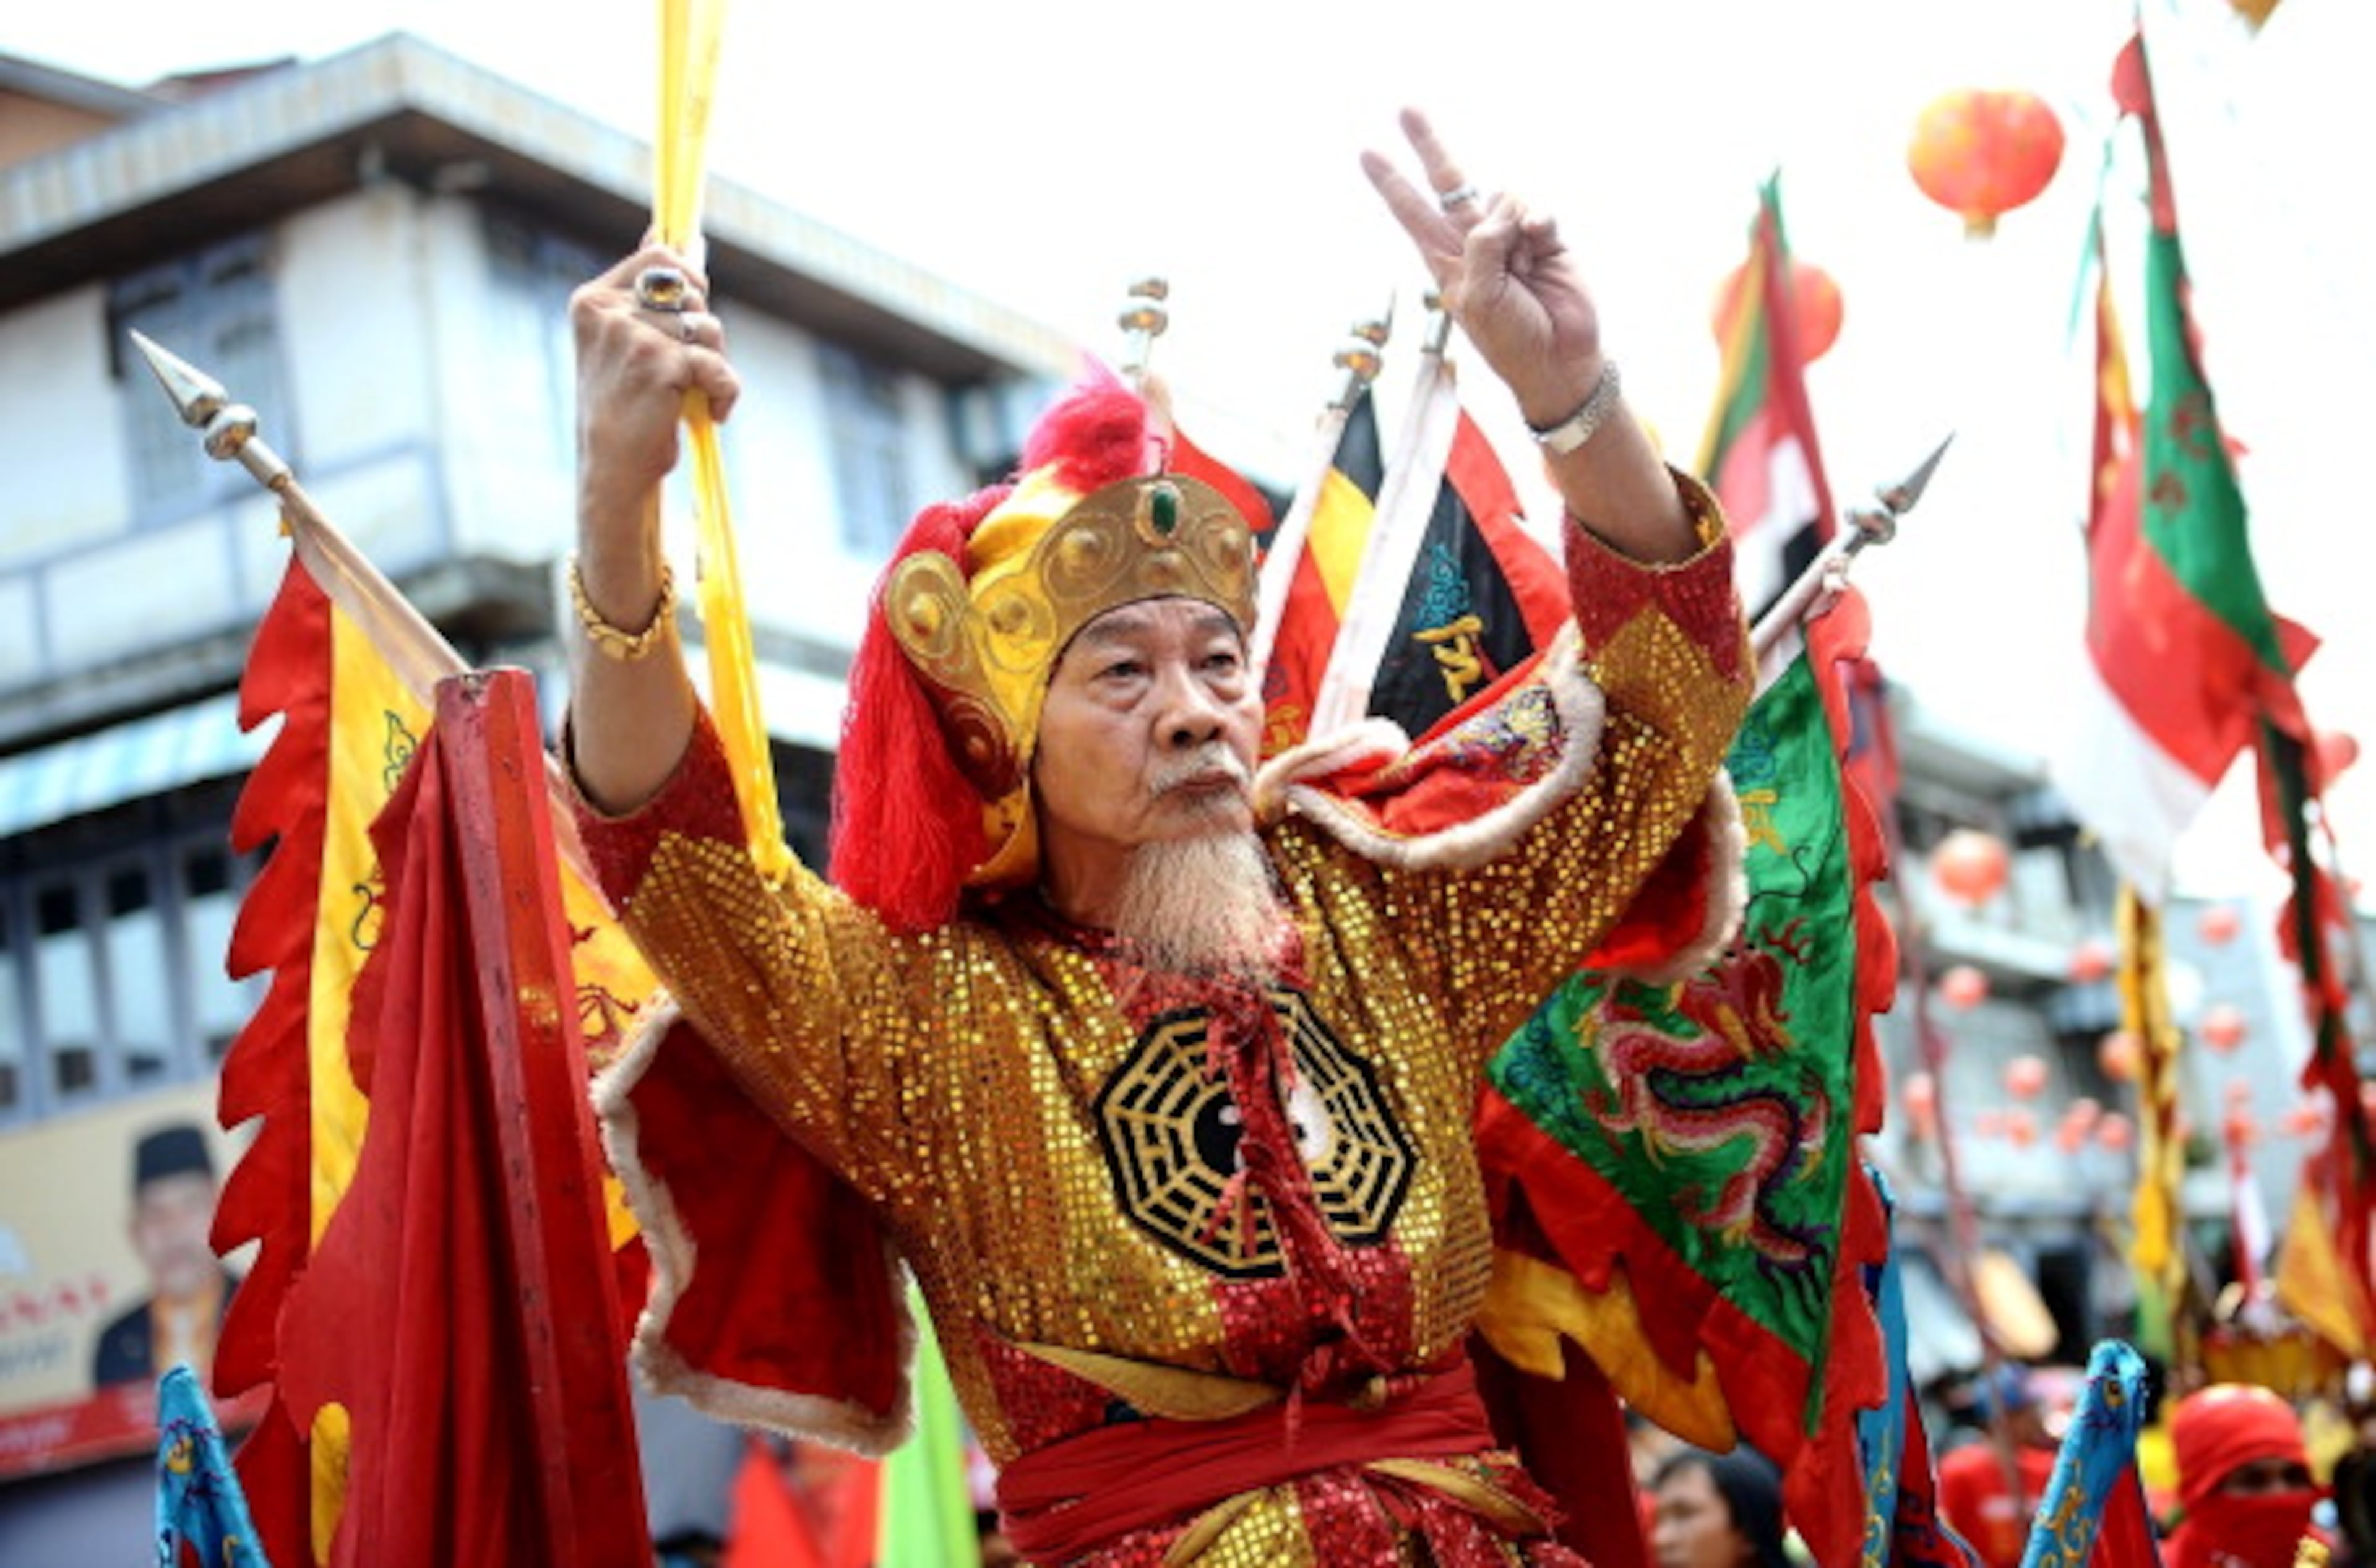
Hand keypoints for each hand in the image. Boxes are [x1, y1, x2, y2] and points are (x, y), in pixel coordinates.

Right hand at [569, 241, 740, 547]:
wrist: (614, 467)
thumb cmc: (627, 406)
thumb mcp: (630, 341)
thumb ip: (651, 291)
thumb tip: (683, 237)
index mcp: (594, 300)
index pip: (657, 256)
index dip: (689, 279)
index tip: (694, 309)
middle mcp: (607, 312)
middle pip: (690, 289)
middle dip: (705, 326)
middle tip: (694, 363)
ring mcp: (632, 335)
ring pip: (709, 326)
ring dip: (716, 361)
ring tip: (697, 390)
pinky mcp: (659, 363)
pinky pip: (717, 364)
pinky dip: (725, 391)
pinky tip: (712, 412)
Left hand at [1360, 108, 1602, 430]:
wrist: (1559, 360)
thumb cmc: (1511, 340)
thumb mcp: (1477, 298)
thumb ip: (1480, 247)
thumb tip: (1500, 211)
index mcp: (1446, 262)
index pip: (1412, 212)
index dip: (1391, 183)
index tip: (1366, 153)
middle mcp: (1475, 243)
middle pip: (1449, 183)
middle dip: (1428, 146)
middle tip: (1406, 109)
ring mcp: (1511, 238)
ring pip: (1502, 196)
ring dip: (1510, 223)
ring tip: (1522, 264)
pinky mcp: (1545, 238)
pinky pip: (1535, 210)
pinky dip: (1536, 223)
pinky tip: (1538, 244)